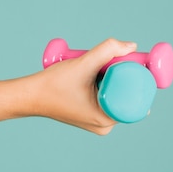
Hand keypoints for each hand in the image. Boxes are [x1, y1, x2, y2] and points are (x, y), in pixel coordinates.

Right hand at [22, 38, 137, 134]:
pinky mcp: (91, 115)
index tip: (137, 62)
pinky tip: (100, 74)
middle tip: (116, 61)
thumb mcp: (83, 64)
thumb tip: (131, 46)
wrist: (30, 95)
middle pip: (128, 96)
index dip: (142, 79)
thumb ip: (107, 51)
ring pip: (117, 96)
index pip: (137, 98)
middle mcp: (105, 125)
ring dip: (116, 79)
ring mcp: (98, 122)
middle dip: (127, 76)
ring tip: (100, 68)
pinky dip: (106, 85)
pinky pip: (108, 99)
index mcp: (107, 120)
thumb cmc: (53, 83)